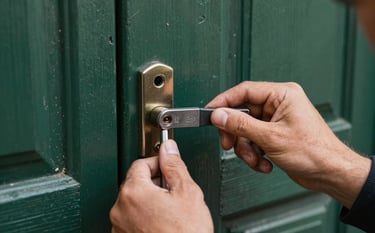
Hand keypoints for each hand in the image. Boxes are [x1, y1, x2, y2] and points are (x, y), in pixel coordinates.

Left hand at [110, 140, 212, 232]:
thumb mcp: (187, 192)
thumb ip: (174, 166)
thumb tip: (169, 149)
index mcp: (133, 192)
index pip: (140, 163)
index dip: (158, 163)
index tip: (169, 169)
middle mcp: (120, 209)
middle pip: (135, 182)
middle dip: (154, 183)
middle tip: (173, 192)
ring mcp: (119, 226)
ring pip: (134, 201)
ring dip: (150, 200)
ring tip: (170, 211)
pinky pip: (132, 218)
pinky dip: (144, 216)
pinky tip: (162, 223)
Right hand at [207, 81, 370, 207]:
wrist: (330, 173)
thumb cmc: (314, 151)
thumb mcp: (270, 137)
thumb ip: (241, 124)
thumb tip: (218, 115)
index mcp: (282, 94)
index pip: (244, 91)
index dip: (224, 102)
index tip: (210, 113)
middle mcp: (278, 104)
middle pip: (242, 113)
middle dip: (236, 133)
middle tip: (229, 144)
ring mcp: (276, 120)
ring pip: (246, 129)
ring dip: (246, 148)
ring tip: (256, 159)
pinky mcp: (275, 134)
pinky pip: (254, 140)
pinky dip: (255, 154)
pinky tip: (265, 163)